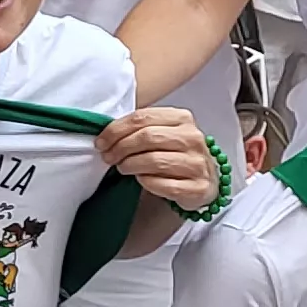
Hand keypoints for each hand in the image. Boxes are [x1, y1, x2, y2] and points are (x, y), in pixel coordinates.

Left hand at [99, 106, 218, 209]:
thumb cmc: (176, 154)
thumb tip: (107, 134)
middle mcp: (193, 138)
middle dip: (121, 148)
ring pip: (154, 161)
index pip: (142, 118)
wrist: (204, 180)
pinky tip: (141, 180)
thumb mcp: (163, 133)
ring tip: (123, 168)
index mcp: (182, 119)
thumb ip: (141, 128)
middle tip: (108, 157)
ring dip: (131, 166)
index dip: (116, 130)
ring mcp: (198, 163)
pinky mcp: (198, 188)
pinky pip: (163, 185)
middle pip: (147, 137)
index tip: (101, 142)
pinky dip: (146, 182)